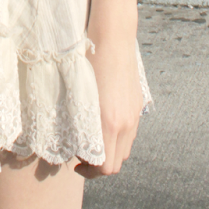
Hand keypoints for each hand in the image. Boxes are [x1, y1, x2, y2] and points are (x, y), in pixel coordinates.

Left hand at [76, 34, 142, 177]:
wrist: (113, 36)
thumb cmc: (88, 61)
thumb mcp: (78, 95)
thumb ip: (78, 124)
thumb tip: (70, 143)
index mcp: (110, 124)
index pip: (105, 168)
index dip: (90, 172)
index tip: (75, 164)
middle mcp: (126, 123)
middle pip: (117, 163)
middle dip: (99, 165)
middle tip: (81, 155)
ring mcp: (135, 114)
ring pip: (125, 149)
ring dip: (109, 151)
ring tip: (92, 140)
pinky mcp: (137, 104)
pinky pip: (130, 132)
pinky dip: (118, 137)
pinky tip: (104, 124)